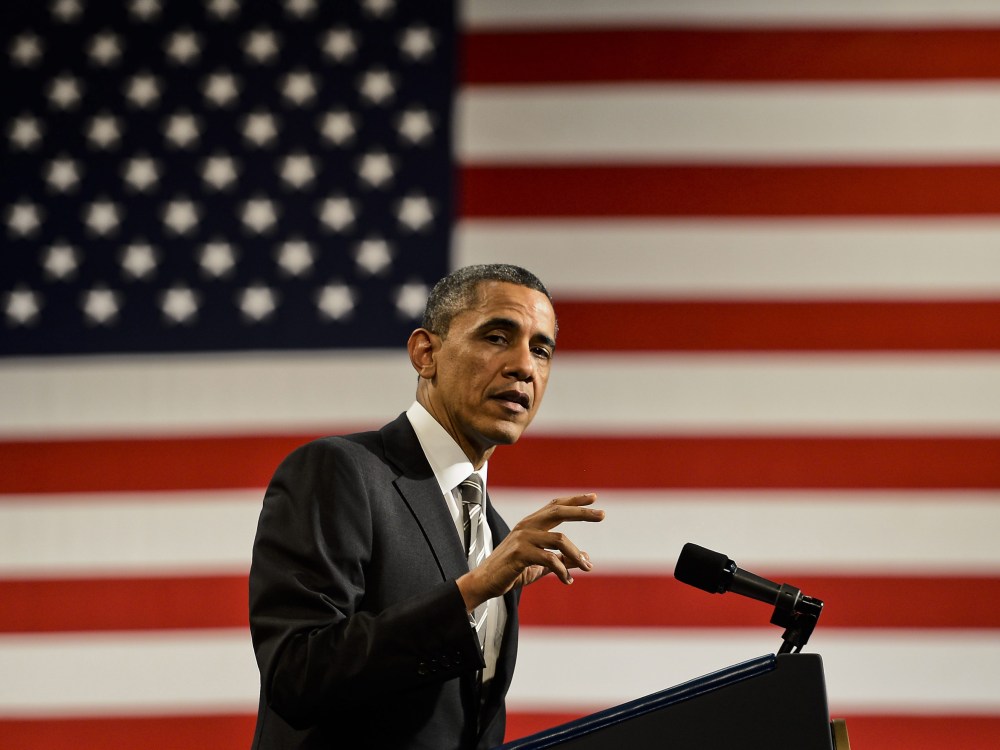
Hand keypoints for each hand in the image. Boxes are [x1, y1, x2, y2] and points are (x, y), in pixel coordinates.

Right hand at [457, 493, 603, 610]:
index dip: (574, 500)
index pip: (555, 505)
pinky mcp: (519, 554)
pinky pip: (549, 560)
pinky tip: (567, 581)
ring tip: (587, 568)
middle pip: (558, 511)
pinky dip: (562, 571)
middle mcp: (526, 526)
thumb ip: (561, 560)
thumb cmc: (511, 571)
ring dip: (577, 555)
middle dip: (582, 512)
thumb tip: (585, 558)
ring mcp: (522, 538)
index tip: (594, 498)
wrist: (484, 582)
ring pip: (559, 539)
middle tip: (602, 514)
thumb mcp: (539, 565)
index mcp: (530, 524)